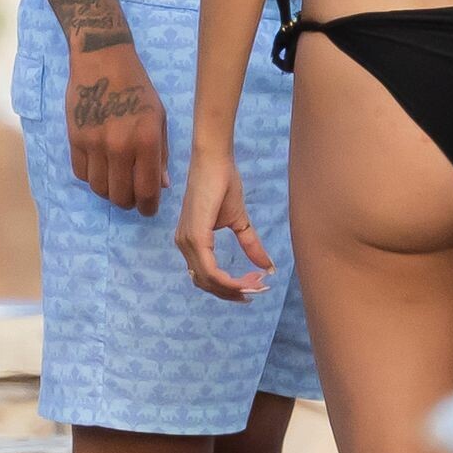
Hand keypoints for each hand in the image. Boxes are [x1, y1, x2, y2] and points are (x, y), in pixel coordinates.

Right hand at [65, 47, 168, 215]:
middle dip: (129, 202)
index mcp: (146, 141)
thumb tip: (162, 185)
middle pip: (120, 196)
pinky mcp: (75, 139)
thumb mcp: (159, 117)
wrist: (102, 60)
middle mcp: (119, 147)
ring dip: (109, 192)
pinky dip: (91, 177)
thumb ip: (161, 153)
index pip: (146, 190)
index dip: (148, 207)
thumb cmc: (137, 87)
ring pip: (99, 189)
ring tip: (116, 183)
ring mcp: (94, 144)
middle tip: (132, 197)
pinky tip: (100, 167)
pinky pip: (81, 174)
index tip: (148, 209)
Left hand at [175, 152, 273, 302]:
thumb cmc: (223, 184)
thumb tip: (268, 268)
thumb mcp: (240, 221)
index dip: (231, 287)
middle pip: (208, 284)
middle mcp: (184, 245)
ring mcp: (187, 242)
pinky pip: (210, 270)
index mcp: (191, 242)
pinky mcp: (195, 237)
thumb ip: (249, 245)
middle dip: (234, 292)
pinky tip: (247, 279)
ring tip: (258, 283)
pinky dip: (229, 280)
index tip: (256, 286)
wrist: (215, 160)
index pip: (207, 277)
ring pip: (209, 281)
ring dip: (235, 288)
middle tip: (260, 288)